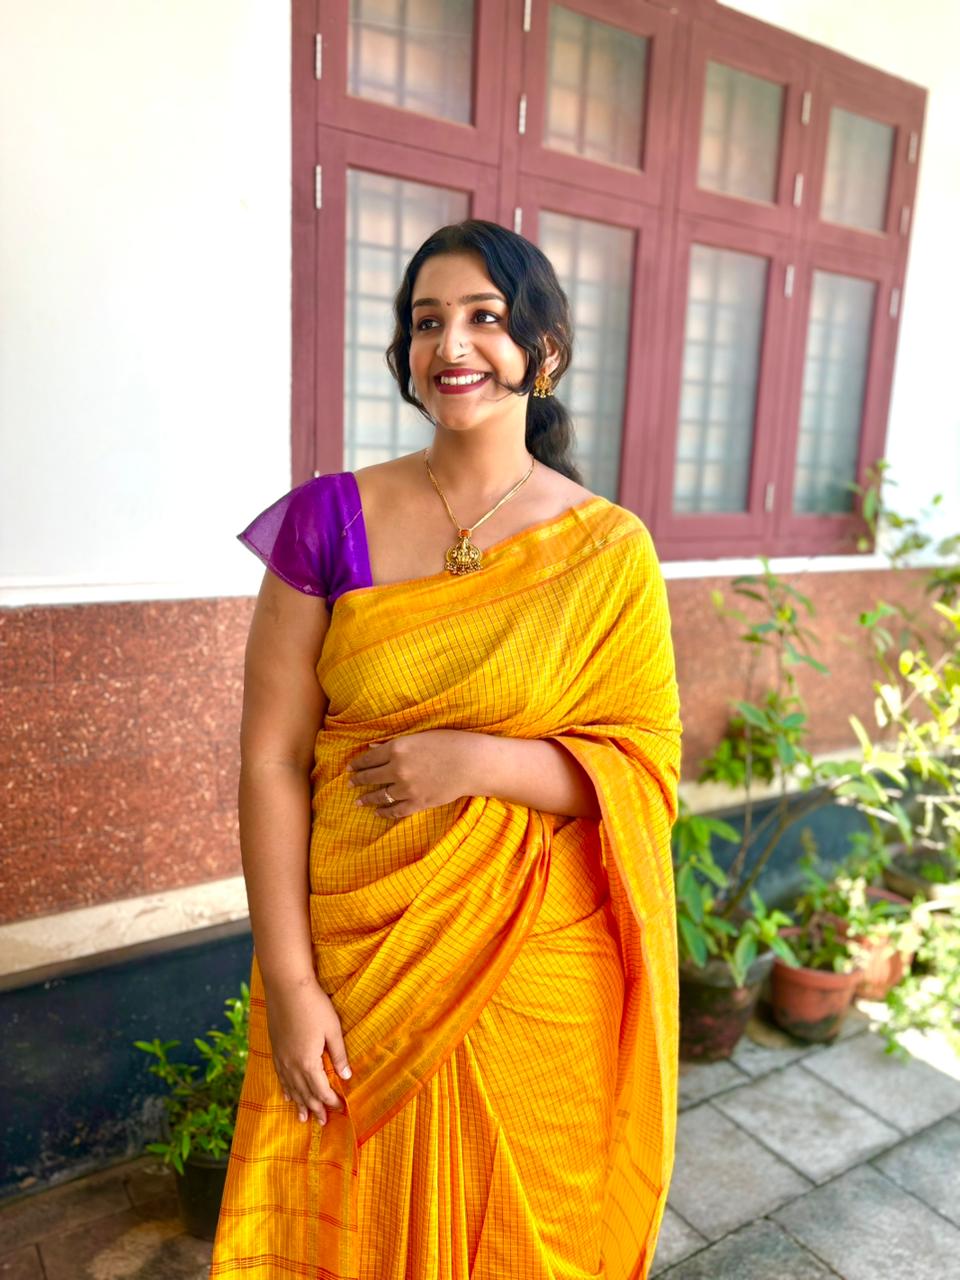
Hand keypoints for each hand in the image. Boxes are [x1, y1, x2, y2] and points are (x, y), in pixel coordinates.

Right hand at [264, 980, 351, 1123]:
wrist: (286, 987)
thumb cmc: (314, 1005)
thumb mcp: (332, 1029)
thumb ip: (339, 1054)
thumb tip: (346, 1076)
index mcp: (308, 1062)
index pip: (321, 1090)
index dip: (331, 1101)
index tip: (340, 1109)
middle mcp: (292, 1065)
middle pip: (305, 1093)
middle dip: (315, 1108)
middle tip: (322, 1122)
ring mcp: (281, 1058)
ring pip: (291, 1088)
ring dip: (299, 1104)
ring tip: (303, 1118)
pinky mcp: (275, 1049)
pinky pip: (280, 1077)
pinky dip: (285, 1089)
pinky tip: (287, 1096)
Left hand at [346, 729, 475, 819]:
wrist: (471, 763)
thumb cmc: (448, 743)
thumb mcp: (419, 737)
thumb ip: (394, 744)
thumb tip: (373, 748)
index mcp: (397, 749)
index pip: (369, 758)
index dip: (357, 764)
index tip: (350, 768)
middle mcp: (398, 769)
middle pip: (370, 777)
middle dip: (358, 780)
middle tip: (349, 783)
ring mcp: (407, 788)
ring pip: (380, 796)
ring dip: (367, 799)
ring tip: (358, 801)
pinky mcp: (418, 803)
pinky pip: (396, 810)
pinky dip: (384, 813)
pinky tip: (378, 812)